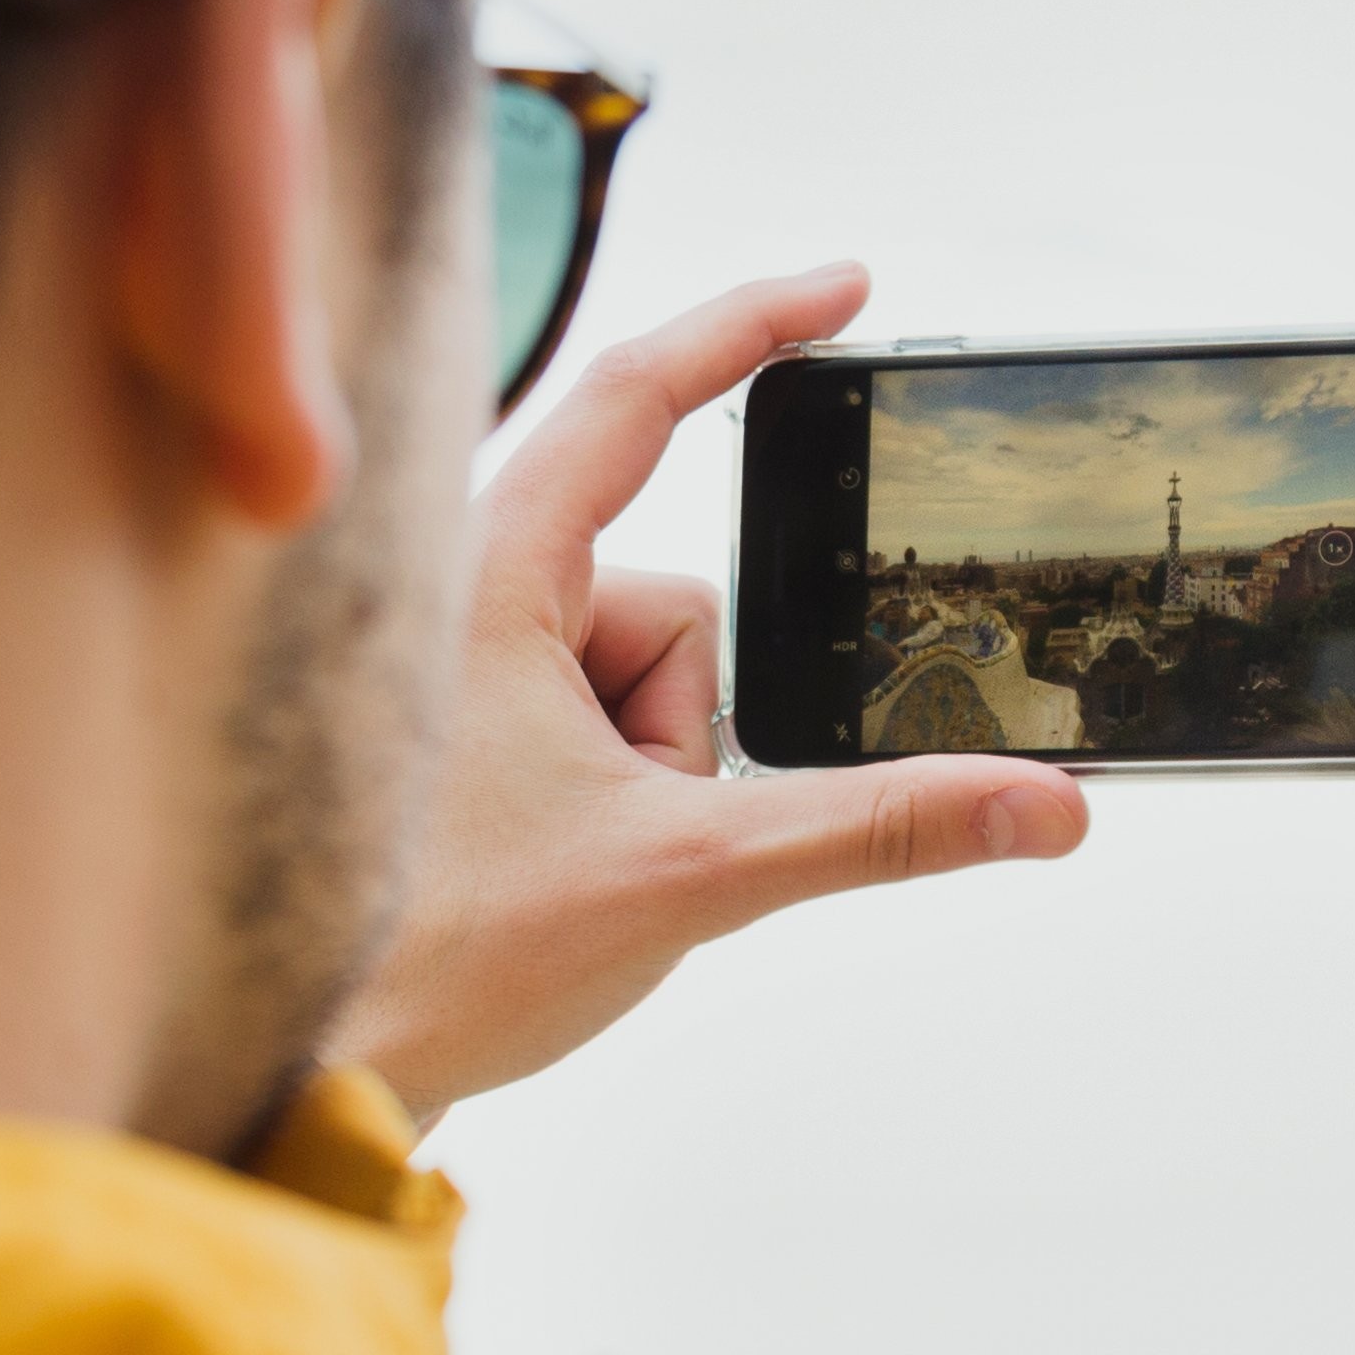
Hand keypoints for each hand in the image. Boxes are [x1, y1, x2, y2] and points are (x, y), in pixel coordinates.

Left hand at [336, 265, 1089, 1116]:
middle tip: (622, 830)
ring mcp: (465, 671)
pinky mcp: (466, 736)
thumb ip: (880, 827)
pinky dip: (614, 797)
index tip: (845, 288)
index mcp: (490, 575)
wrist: (315, 1066)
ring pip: (645, 685)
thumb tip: (1039, 804)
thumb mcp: (693, 876)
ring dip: (649, 780)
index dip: (749, 327)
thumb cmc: (441, 954)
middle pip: (677, 607)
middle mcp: (465, 595)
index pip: (639, 401)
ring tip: (565, 861)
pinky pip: (601, 729)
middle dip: (689, 730)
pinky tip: (547, 869)